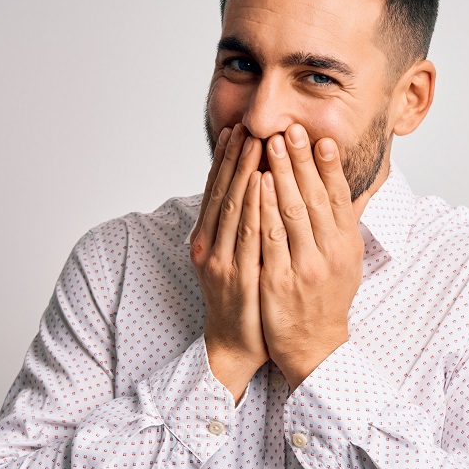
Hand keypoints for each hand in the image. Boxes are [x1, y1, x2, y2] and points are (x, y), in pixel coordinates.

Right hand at [190, 124, 266, 401]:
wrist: (237, 344)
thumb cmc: (246, 300)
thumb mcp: (240, 258)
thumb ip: (244, 227)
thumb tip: (257, 193)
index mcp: (207, 239)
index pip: (216, 190)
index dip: (225, 160)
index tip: (237, 130)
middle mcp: (208, 245)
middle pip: (222, 191)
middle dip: (235, 157)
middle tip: (247, 124)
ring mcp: (220, 260)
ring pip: (232, 206)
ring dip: (243, 171)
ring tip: (256, 141)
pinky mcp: (235, 276)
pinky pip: (246, 233)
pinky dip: (252, 205)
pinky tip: (261, 182)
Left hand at [259, 123, 376, 387]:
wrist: (314, 346)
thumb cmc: (327, 299)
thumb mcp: (347, 261)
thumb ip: (345, 225)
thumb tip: (353, 189)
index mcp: (347, 245)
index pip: (339, 197)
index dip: (330, 166)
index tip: (321, 138)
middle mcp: (330, 254)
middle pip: (315, 197)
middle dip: (301, 160)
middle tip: (291, 129)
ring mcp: (305, 267)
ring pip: (292, 212)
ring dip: (279, 174)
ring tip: (269, 145)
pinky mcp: (279, 280)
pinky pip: (270, 238)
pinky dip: (262, 207)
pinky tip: (255, 184)